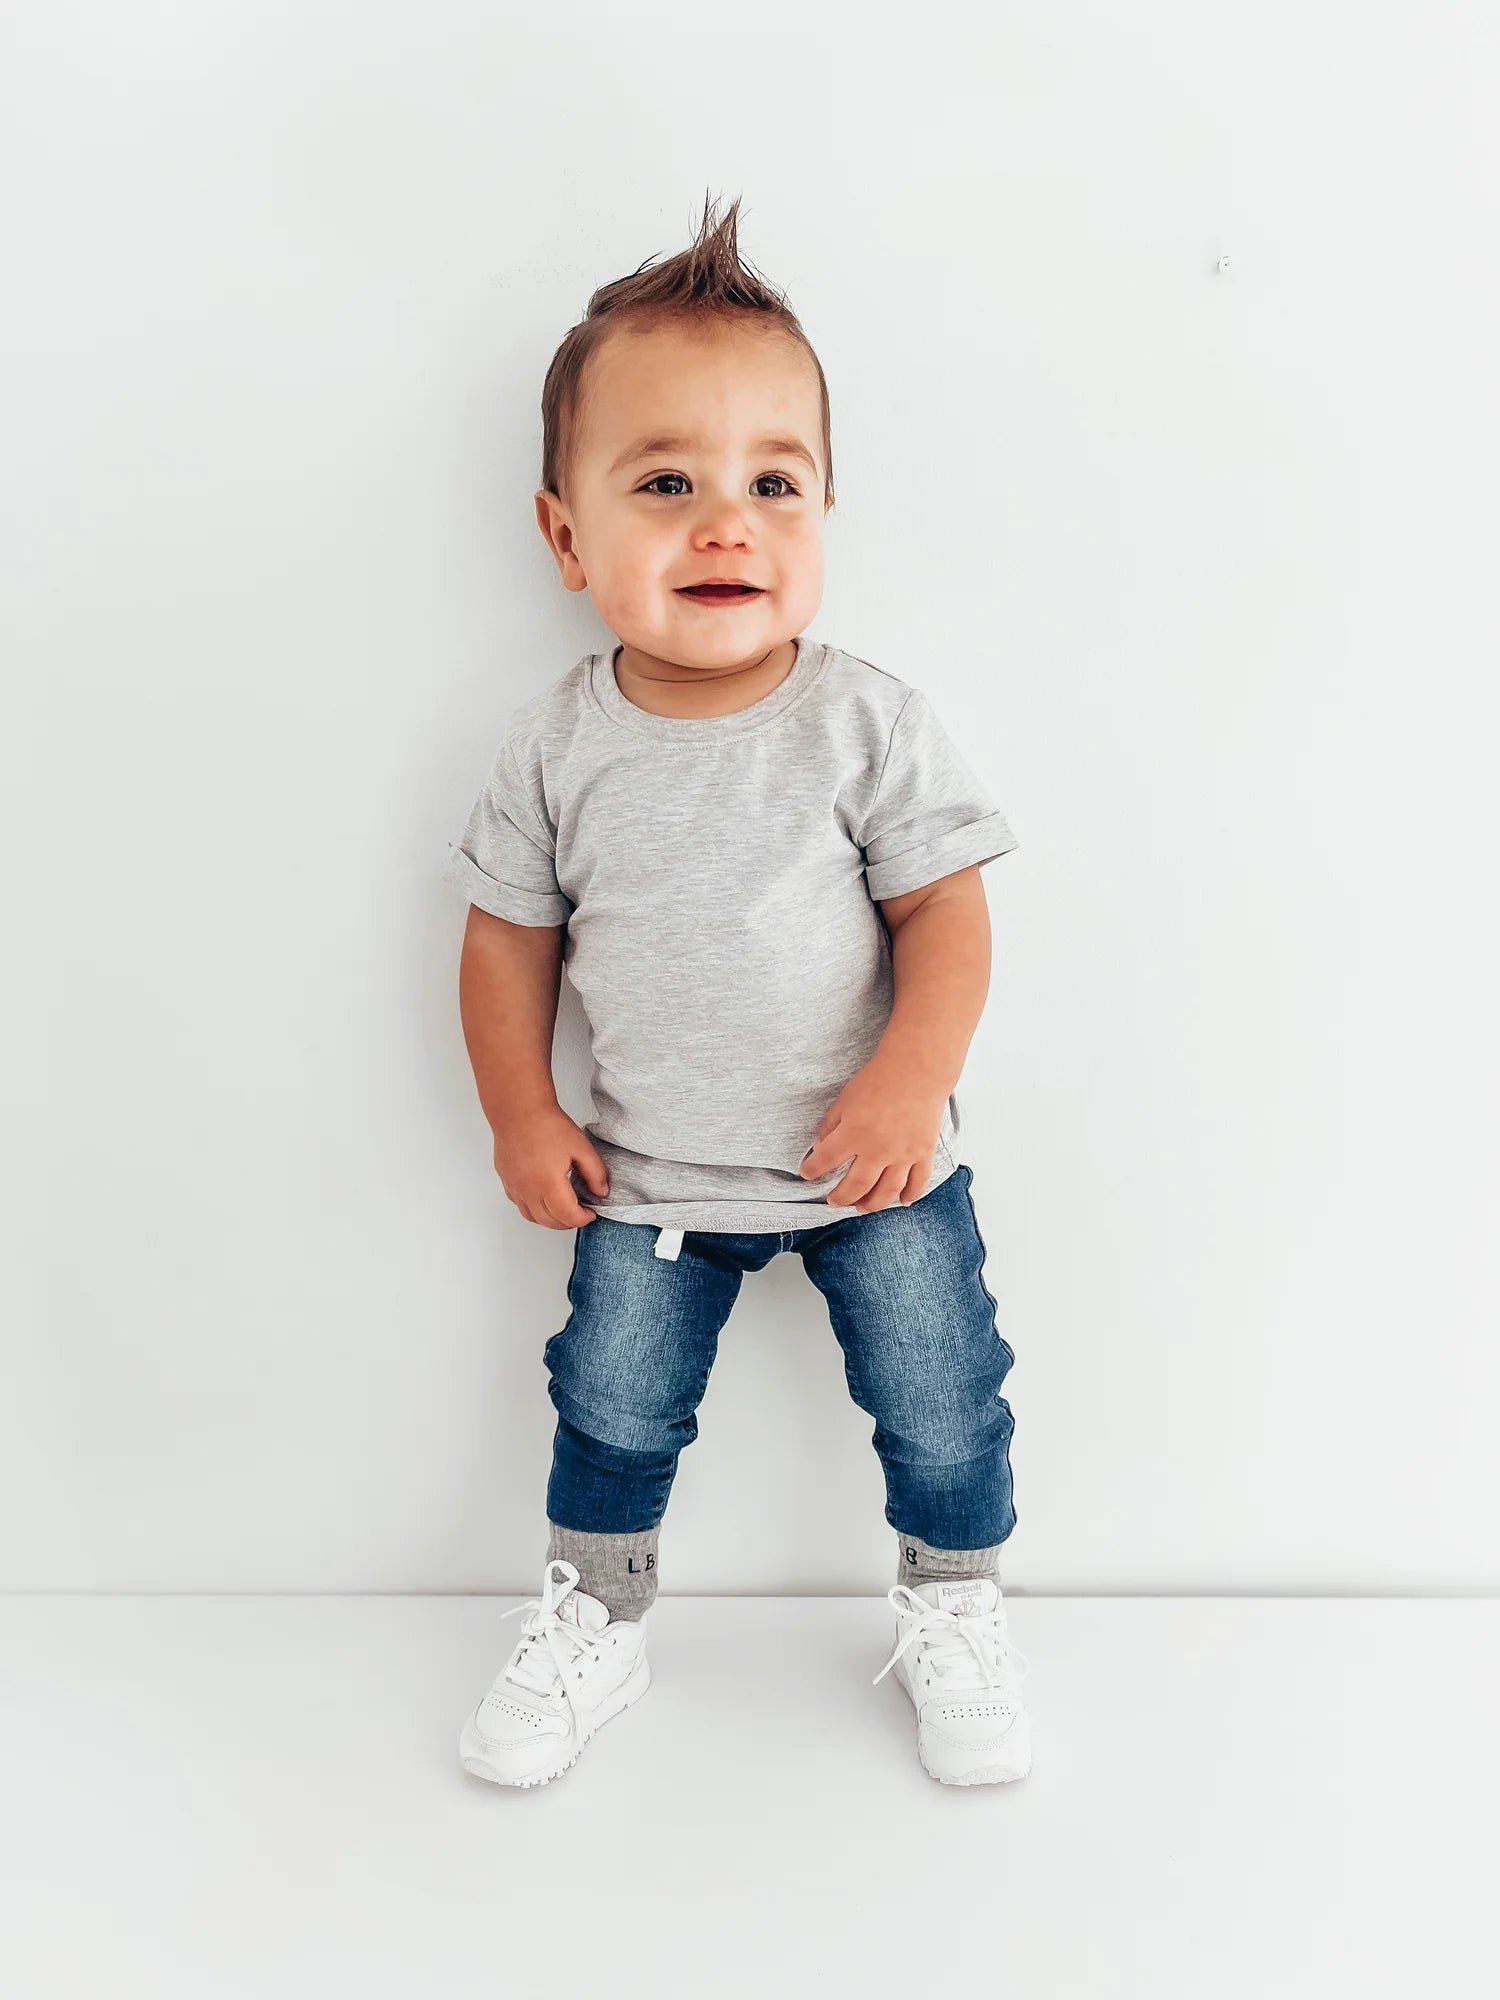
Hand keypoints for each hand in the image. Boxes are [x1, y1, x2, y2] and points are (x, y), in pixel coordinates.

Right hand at [492, 1104, 609, 1228]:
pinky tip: (543, 1199)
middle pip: (550, 1222)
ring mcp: (515, 1187)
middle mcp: (529, 1191)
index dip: (583, 1219)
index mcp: (549, 1184)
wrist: (518, 1111)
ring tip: (564, 1210)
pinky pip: (520, 1205)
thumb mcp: (581, 1147)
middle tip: (581, 1213)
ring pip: (533, 1218)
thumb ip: (595, 1173)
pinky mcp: (507, 1181)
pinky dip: (534, 1210)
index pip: (568, 1216)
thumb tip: (600, 1192)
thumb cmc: (546, 1125)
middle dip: (569, 1222)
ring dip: (551, 1220)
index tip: (591, 1212)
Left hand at [796, 1058, 947, 1211]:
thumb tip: (822, 1147)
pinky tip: (903, 1201)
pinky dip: (910, 1195)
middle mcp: (877, 1150)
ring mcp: (903, 1154)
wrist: (917, 1070)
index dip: (812, 1170)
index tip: (807, 1174)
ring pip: (886, 1192)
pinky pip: (917, 1182)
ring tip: (862, 1208)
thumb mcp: (845, 1100)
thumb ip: (831, 1126)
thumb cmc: (878, 1080)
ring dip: (872, 1204)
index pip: (825, 1161)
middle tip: (834, 1201)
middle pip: (855, 1186)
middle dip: (841, 1197)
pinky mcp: (923, 1152)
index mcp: (853, 1134)